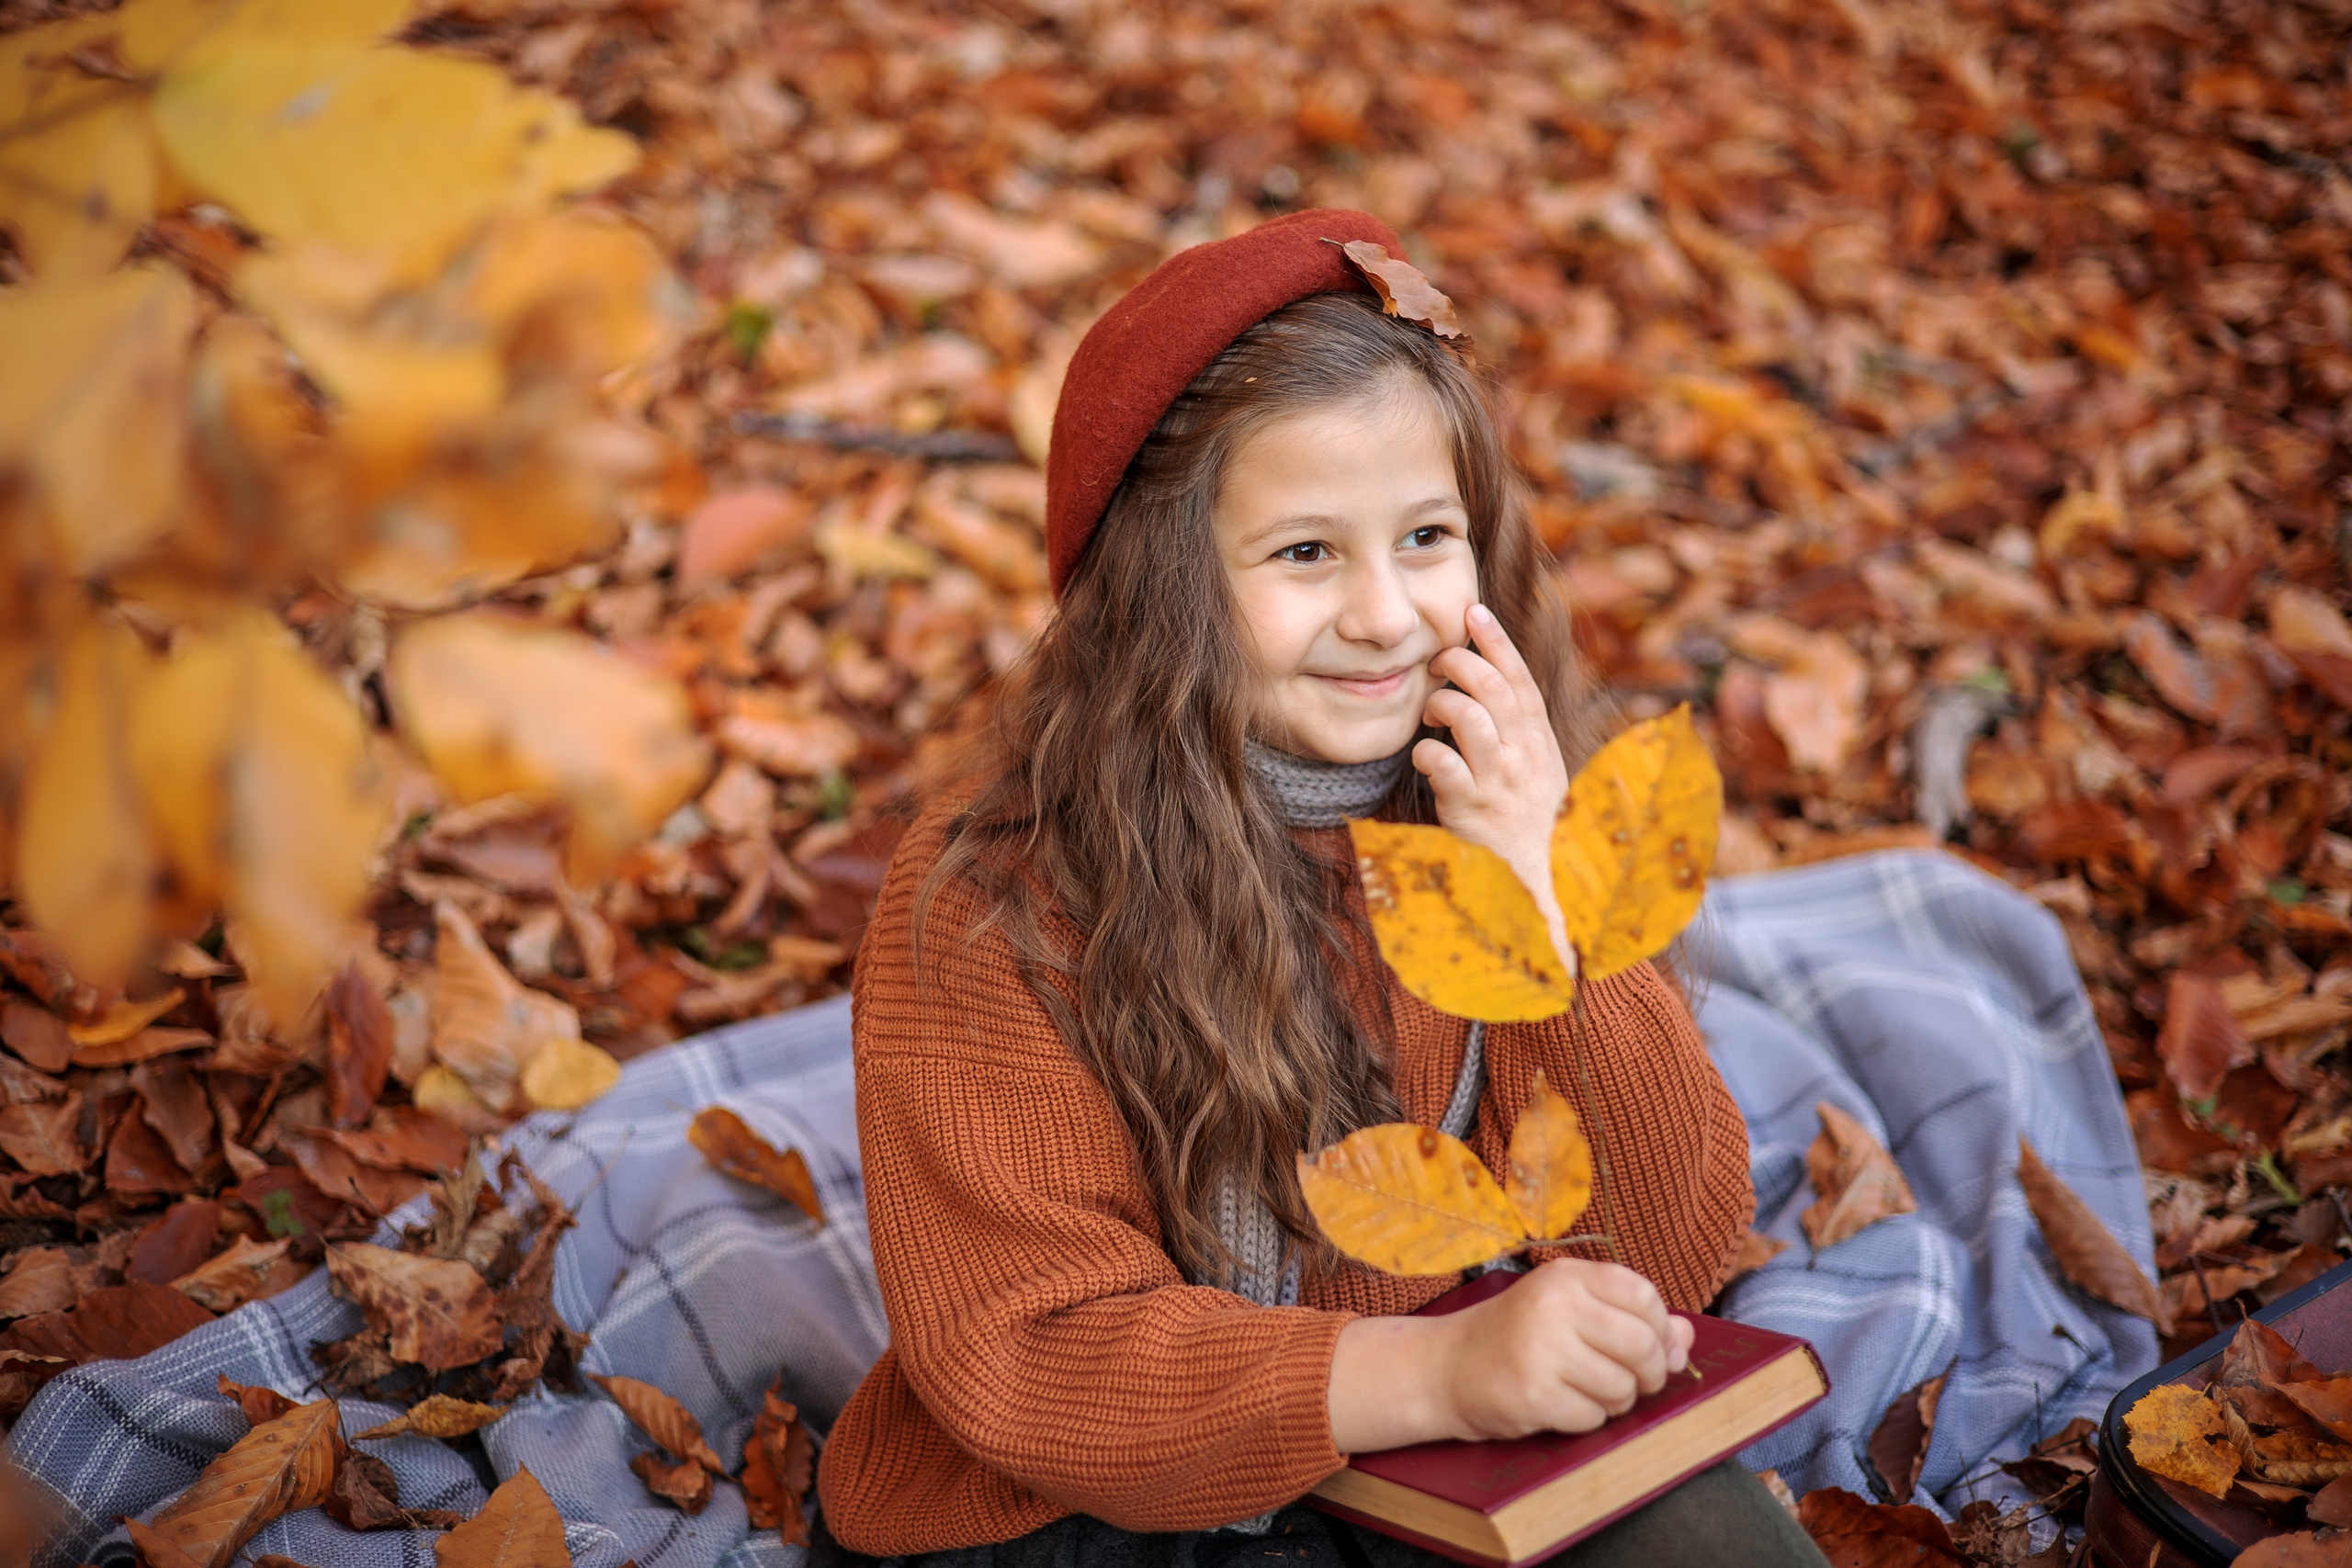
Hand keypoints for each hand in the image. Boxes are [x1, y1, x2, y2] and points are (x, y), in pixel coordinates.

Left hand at [1413, 604, 1571, 967]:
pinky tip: (1421, 757)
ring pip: (1469, 716)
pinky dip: (1424, 752)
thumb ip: (1516, 727)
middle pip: (1492, 688)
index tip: (1472, 610)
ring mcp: (1498, 783)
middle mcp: (1524, 756)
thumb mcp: (1535, 769)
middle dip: (1459, 663)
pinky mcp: (1470, 809)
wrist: (1536, 881)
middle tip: (1438, 662)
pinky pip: (1442, 764)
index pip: (1519, 679)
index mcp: (1539, 741)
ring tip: (1430, 713)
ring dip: (1441, 703)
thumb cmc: (1527, 820)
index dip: (1496, 641)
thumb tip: (1486, 678)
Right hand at [1432, 1259, 1693, 1441]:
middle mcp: (1554, 1304)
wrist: (1448, 1367)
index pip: (1643, 1295)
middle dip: (1649, 1373)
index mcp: (1566, 1275)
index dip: (1660, 1327)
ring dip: (1615, 1401)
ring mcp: (1542, 1349)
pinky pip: (1592, 1416)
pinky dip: (1586, 1420)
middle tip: (1634, 1382)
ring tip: (1587, 1392)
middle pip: (1641, 1344)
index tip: (1653, 1347)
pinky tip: (1562, 1405)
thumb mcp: (1571, 1312)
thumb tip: (1686, 1336)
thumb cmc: (1519, 1337)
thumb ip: (1629, 1318)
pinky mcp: (1533, 1393)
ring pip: (1621, 1386)